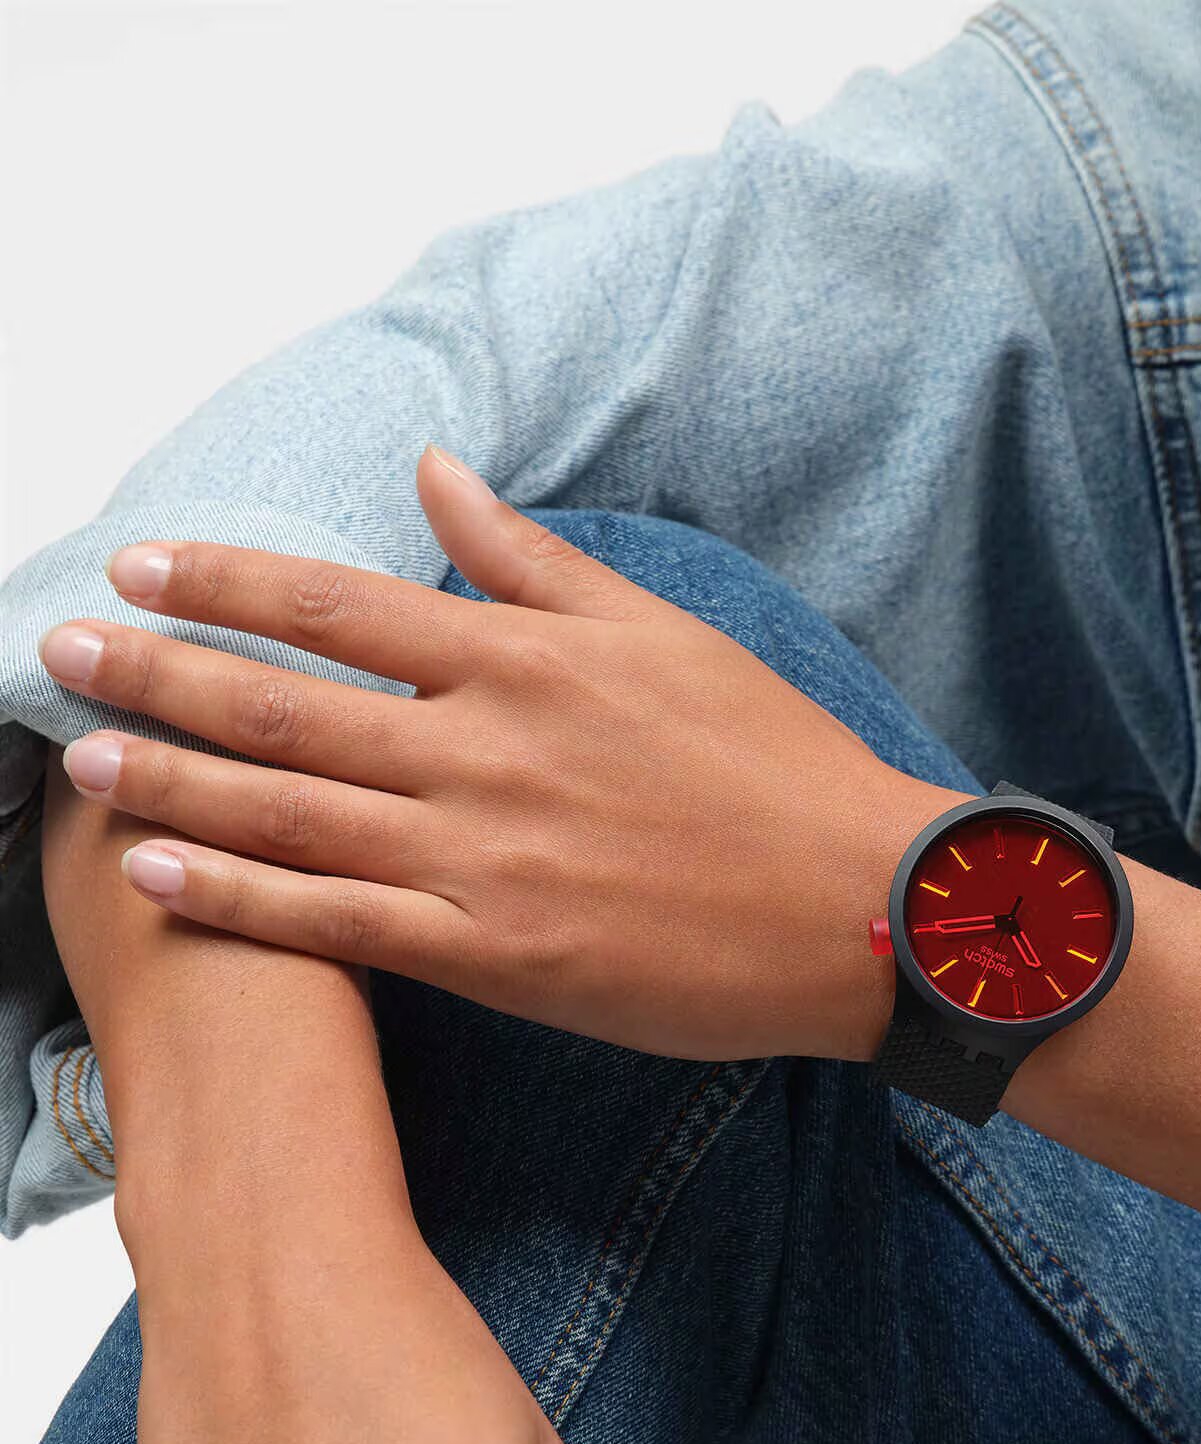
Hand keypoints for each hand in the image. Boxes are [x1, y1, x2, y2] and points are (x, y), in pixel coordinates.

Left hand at [40, 446, 956, 1062]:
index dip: (226, 582)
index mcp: (527, 660)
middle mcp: (485, 749)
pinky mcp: (498, 954)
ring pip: (291, 811)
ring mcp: (484, 856)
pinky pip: (341, 922)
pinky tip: (161, 870)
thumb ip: (536, 558)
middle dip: (160, 669)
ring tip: (85, 753)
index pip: (338, 606)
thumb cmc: (775, 765)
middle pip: (285, 703)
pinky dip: (241, 897)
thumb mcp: (665, 633)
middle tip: (62, 648)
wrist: (861, 904)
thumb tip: (438, 471)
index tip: (143, 566)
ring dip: (174, 776)